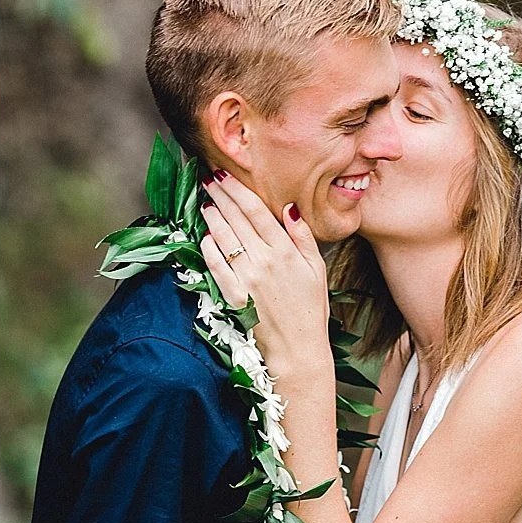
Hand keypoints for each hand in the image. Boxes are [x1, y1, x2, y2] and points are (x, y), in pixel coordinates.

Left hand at [198, 172, 329, 372]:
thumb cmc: (310, 308)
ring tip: (205, 203)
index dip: (237, 190)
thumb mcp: (316, 268)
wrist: (298, 346)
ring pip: (223, 238)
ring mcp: (246, 278)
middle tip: (208, 180)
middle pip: (236, 219)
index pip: (256, 210)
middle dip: (220, 196)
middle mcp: (264, 260)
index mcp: (285, 250)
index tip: (224, 176)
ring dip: (212, 217)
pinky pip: (215, 266)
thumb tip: (289, 208)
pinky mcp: (233, 296)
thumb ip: (302, 236)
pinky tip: (205, 236)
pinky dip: (209, 248)